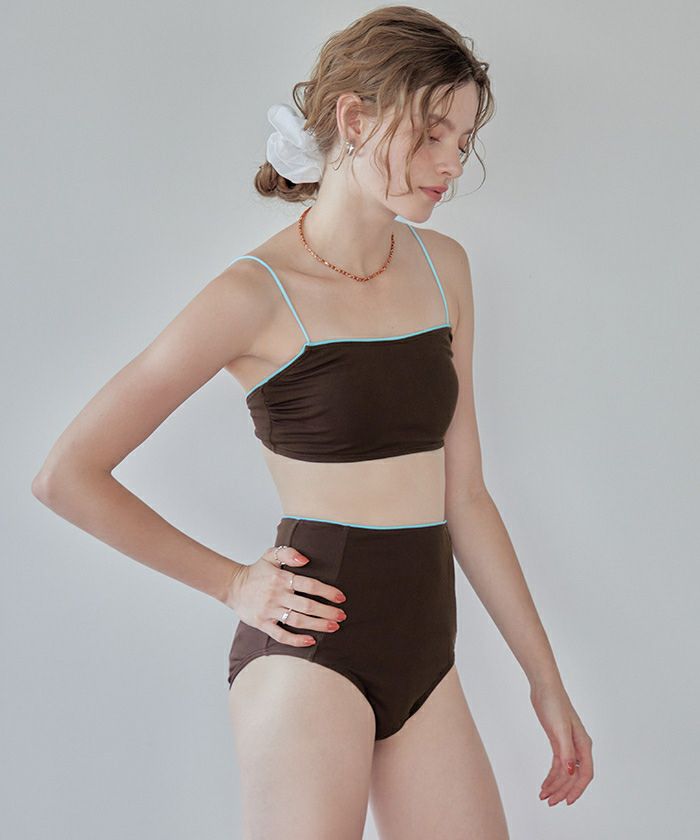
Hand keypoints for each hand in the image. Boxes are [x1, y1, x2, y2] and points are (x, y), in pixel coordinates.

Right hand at [222, 544, 347, 647]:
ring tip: (334, 627)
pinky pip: (281, 635)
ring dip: (318, 625)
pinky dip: (296, 640)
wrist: (233, 586)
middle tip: (342, 615)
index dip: (327, 592)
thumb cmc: (257, 571)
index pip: (309, 585)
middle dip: (327, 612)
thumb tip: (306, 559)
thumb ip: (289, 553)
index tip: (340, 597)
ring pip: (298, 620)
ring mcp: (269, 611)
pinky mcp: (262, 623)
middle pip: (307, 605)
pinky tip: (310, 641)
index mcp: (281, 578)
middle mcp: (277, 595)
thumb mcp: (270, 555)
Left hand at [530, 680, 593, 805]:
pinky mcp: (558, 741)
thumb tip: (571, 773)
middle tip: (549, 802)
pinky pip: (558, 764)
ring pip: (565, 772)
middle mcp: (578, 747)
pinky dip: (551, 775)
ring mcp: (568, 744)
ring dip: (555, 785)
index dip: (577, 789)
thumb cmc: (554, 704)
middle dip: (562, 790)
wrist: (544, 687)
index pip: (585, 774)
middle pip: (573, 776)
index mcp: (583, 744)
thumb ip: (566, 752)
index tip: (567, 802)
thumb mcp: (559, 729)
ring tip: (544, 796)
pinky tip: (545, 784)